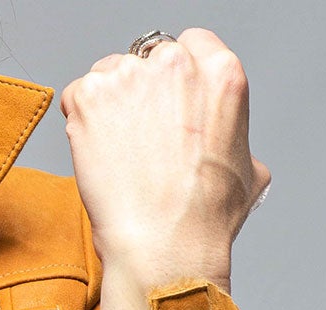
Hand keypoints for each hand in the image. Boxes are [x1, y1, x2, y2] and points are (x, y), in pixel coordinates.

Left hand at [60, 29, 270, 297]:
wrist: (165, 248)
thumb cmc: (205, 221)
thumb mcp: (248, 171)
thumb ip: (233, 137)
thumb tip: (226, 146)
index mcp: (221, 72)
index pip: (192, 46)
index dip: (177, 80)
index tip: (170, 105)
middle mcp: (175, 64)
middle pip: (148, 58)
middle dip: (143, 93)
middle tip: (142, 140)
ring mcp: (129, 77)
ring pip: (111, 74)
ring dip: (111, 106)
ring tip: (120, 156)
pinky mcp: (90, 97)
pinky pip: (77, 97)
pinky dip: (81, 123)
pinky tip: (99, 158)